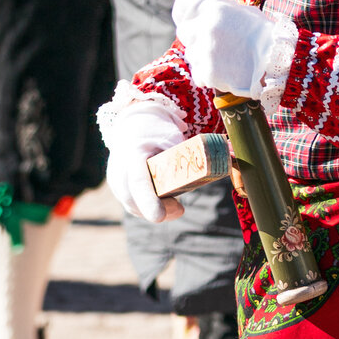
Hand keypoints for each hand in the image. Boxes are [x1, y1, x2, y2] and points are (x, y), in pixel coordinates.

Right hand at [99, 99, 186, 223]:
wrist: (133, 121)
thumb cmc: (157, 129)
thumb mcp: (172, 137)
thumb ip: (186, 154)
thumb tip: (223, 162)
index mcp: (133, 152)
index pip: (138, 182)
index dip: (149, 201)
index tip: (160, 217)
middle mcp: (119, 167)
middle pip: (134, 200)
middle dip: (157, 210)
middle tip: (180, 209)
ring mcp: (115, 178)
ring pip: (133, 205)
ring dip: (154, 210)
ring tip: (175, 206)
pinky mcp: (117, 185)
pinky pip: (132, 202)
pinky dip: (147, 206)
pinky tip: (162, 206)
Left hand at [173, 0, 288, 97]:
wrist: (277, 63)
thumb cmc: (264, 35)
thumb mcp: (244, 11)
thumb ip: (220, 9)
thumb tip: (205, 9)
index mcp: (214, 9)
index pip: (182, 6)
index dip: (187, 14)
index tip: (191, 20)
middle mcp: (205, 28)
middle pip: (183, 32)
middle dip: (195, 37)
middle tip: (213, 43)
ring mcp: (204, 52)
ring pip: (191, 54)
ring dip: (202, 57)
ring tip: (224, 59)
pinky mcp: (206, 73)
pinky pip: (198, 74)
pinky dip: (208, 75)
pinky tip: (225, 72)